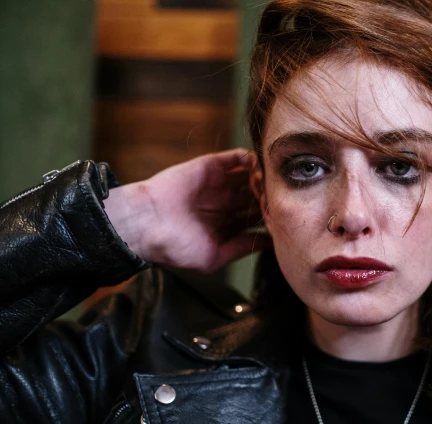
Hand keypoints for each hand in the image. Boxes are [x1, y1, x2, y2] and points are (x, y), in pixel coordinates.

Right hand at [105, 149, 268, 272]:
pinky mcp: (211, 166)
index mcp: (227, 224)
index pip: (257, 217)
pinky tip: (257, 169)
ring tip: (271, 184)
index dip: (271, 216)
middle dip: (271, 196)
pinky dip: (250, 160)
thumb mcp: (215, 257)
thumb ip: (241, 248)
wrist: (148, 225)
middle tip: (283, 199)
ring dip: (263, 178)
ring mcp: (220, 183)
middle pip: (258, 195)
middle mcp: (226, 202)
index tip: (284, 218)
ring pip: (251, 176)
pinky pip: (237, 158)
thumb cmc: (176, 247)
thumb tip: (269, 244)